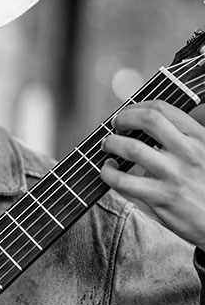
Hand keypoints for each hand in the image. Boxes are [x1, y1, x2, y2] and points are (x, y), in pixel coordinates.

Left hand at [100, 100, 204, 250]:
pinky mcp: (162, 197)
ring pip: (132, 148)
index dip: (138, 107)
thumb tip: (150, 126)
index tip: (128, 113)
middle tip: (115, 126)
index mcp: (200, 137)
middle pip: (148, 120)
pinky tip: (109, 170)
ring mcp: (175, 174)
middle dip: (124, 118)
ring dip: (111, 143)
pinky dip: (108, 173)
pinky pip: (124, 181)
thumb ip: (186, 138)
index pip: (163, 109)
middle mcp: (189, 152)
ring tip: (108, 146)